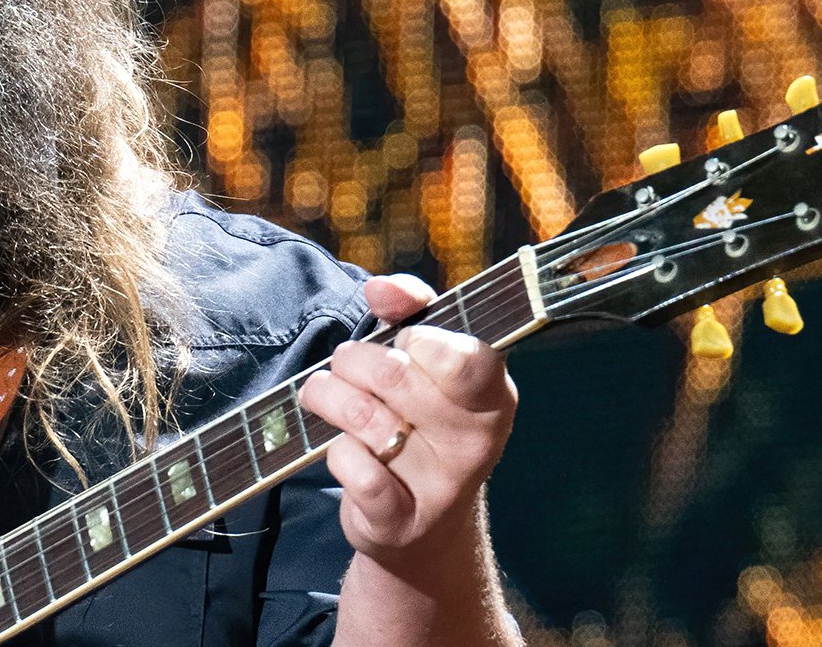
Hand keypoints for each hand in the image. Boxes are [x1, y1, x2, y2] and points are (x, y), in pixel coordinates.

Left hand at [297, 274, 517, 565]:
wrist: (421, 532)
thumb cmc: (419, 426)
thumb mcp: (426, 366)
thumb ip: (409, 311)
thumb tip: (380, 289)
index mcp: (493, 397)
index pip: (466, 357)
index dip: (419, 340)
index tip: (404, 343)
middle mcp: (477, 442)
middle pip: (392, 373)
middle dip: (351, 361)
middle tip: (349, 370)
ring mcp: (441, 486)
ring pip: (361, 414)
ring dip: (328, 398)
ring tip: (331, 401)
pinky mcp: (399, 520)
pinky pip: (349, 464)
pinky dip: (335, 452)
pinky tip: (348, 455)